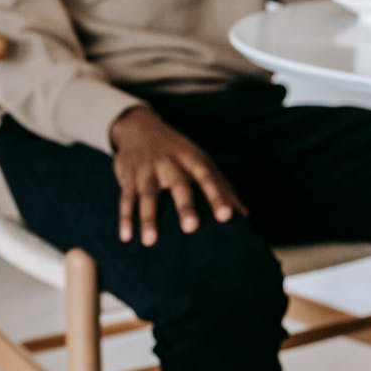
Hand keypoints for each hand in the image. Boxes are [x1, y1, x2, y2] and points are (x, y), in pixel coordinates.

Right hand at [109, 107, 247, 245]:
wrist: (141, 128)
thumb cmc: (181, 153)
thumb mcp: (203, 163)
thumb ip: (223, 188)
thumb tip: (245, 216)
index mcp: (193, 160)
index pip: (209, 178)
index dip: (218, 196)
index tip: (228, 216)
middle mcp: (171, 163)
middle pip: (179, 185)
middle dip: (185, 206)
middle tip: (191, 228)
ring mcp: (148, 169)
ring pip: (148, 194)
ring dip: (148, 218)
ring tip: (150, 242)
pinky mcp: (129, 176)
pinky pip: (126, 198)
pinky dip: (125, 218)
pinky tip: (126, 237)